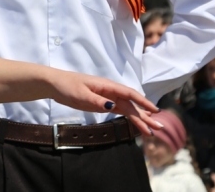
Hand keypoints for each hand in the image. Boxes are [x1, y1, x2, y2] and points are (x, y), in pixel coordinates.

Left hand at [44, 69, 162, 135]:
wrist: (56, 84)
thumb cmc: (68, 86)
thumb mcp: (81, 95)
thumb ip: (97, 101)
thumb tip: (114, 106)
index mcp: (107, 86)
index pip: (129, 94)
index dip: (143, 102)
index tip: (155, 111)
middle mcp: (111, 91)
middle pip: (131, 104)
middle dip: (145, 115)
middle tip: (158, 127)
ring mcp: (108, 97)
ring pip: (128, 108)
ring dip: (140, 118)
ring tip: (151, 130)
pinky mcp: (103, 103)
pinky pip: (120, 110)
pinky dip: (130, 116)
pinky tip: (138, 123)